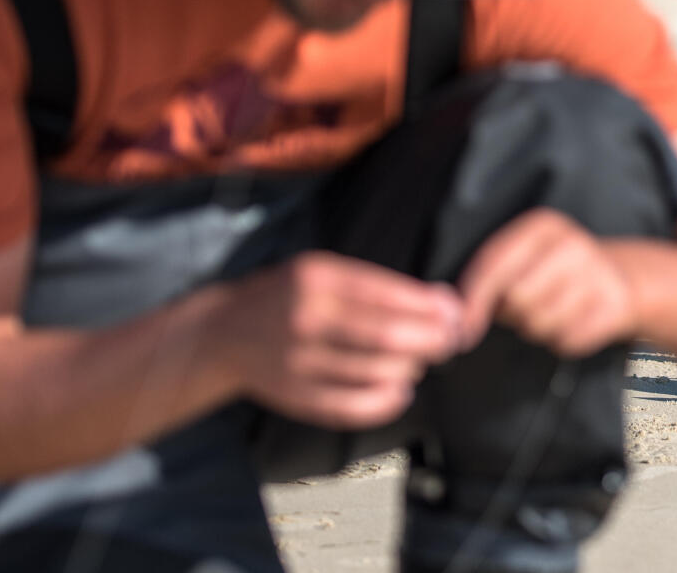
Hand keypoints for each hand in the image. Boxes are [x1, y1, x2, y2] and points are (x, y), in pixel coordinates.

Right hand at [220, 252, 465, 429]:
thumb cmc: (285, 296)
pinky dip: (385, 403)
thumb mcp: (321, 270)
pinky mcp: (294, 395)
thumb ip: (375, 285)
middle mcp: (305, 318)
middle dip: (430, 340)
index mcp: (315, 278)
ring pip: (374, 373)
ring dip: (410, 369)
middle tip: (449, 342)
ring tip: (420, 363)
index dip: (429, 308)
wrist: (221, 332)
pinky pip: (350, 406)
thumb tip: (440, 300)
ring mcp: (297, 360)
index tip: (455, 314)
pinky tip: (400, 393)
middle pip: (387, 336)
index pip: (388, 295)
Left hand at [459, 207, 636, 357]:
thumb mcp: (525, 259)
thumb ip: (490, 280)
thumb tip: (462, 320)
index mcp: (542, 226)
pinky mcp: (615, 304)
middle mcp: (571, 243)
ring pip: (542, 323)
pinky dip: (564, 341)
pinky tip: (574, 322)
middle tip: (525, 309)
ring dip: (539, 329)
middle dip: (513, 314)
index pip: (495, 263)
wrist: (621, 276)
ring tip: (552, 313)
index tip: (463, 326)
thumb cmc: (557, 272)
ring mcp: (597, 272)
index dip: (474, 299)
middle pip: (517, 298)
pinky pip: (569, 340)